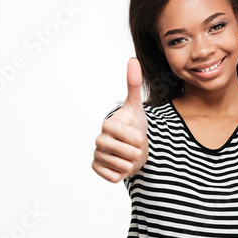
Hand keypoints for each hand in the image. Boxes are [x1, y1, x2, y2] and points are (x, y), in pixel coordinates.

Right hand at [92, 58, 148, 182]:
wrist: (130, 145)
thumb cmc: (133, 125)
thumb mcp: (137, 106)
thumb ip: (133, 84)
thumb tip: (132, 59)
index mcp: (108, 124)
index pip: (134, 139)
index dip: (141, 140)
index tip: (138, 135)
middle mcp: (99, 139)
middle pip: (130, 154)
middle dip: (138, 153)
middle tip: (135, 147)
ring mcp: (97, 154)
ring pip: (124, 167)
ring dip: (131, 164)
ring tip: (128, 155)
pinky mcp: (96, 168)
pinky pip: (114, 177)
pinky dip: (121, 174)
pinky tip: (119, 164)